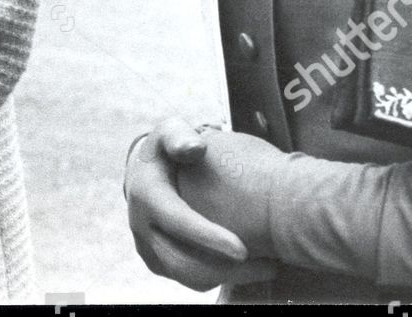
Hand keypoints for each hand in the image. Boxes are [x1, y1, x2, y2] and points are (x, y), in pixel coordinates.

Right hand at [124, 116, 277, 291]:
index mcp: (146, 196)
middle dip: (227, 269)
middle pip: (183, 262)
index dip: (208, 238)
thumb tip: (196, 147)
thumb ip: (181, 136)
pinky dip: (222, 277)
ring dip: (230, 277)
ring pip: (190, 278)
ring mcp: (149, 249)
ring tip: (268, 266)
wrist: (143, 171)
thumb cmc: (166, 148)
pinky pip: (192, 279)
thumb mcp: (170, 131)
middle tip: (269, 265)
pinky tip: (251, 265)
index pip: (176, 222)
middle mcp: (142, 228)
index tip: (243, 249)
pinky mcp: (159, 263)